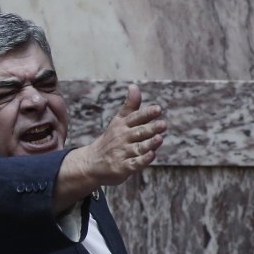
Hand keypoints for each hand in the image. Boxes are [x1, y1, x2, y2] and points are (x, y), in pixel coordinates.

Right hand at [54, 85, 165, 212]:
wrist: (91, 163)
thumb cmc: (110, 140)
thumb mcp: (118, 121)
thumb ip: (130, 105)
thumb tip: (134, 86)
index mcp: (122, 125)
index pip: (135, 118)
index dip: (147, 114)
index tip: (157, 110)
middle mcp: (122, 139)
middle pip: (139, 133)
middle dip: (150, 129)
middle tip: (162, 125)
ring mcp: (122, 153)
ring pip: (138, 148)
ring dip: (149, 144)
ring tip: (159, 138)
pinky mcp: (122, 168)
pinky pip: (134, 164)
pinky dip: (143, 160)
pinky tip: (151, 155)